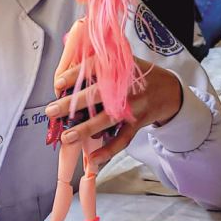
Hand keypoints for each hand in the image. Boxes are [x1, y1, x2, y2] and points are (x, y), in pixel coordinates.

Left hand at [45, 56, 182, 166]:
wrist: (168, 90)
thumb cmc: (136, 76)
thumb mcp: (121, 62)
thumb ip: (97, 64)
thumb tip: (64, 68)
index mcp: (119, 67)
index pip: (94, 67)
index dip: (74, 75)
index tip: (57, 84)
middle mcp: (126, 86)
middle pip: (97, 94)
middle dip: (72, 103)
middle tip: (51, 111)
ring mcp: (133, 106)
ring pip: (107, 119)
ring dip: (86, 129)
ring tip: (66, 136)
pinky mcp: (137, 123)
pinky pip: (123, 139)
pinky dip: (109, 150)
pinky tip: (94, 158)